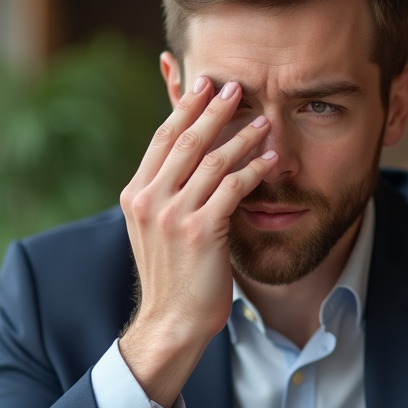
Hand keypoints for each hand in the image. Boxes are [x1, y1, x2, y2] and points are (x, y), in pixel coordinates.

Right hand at [118, 76, 277, 407]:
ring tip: (265, 122)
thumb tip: (187, 158)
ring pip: (213, 160)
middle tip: (237, 87)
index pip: (161, 139)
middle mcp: (150, 199)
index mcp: (136, 194)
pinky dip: (254, 170)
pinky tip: (271, 161)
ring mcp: (174, 215)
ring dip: (242, 137)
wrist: (171, 321)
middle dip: (214, 110)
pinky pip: (233, 188)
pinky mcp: (201, 232)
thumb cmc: (172, 276)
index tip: (204, 86)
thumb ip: (165, 192)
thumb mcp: (155, 228)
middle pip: (186, 141)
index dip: (184, 108)